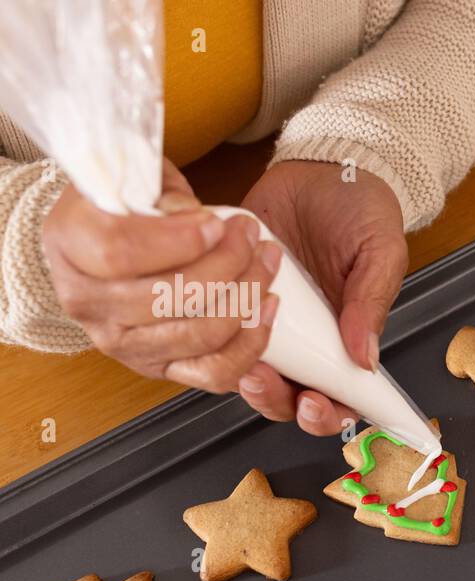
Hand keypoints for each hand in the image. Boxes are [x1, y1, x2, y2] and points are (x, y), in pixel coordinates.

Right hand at [44, 160, 281, 391]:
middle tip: (250, 235)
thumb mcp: (137, 176)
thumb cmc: (131, 204)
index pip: (119, 252)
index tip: (216, 223)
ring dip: (246, 298)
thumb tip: (192, 214)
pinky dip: (250, 345)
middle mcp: (87, 303)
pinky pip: (213, 373)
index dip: (178, 240)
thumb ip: (162, 190)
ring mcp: (123, 343)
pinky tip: (267, 308)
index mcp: (69, 245)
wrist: (115, 240)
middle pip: (167, 297)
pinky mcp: (159, 369)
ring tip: (266, 261)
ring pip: (198, 334)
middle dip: (226, 264)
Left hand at [238, 160, 407, 435]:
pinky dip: (213, 331)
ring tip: (243, 356)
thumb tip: (365, 356)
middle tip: (267, 382)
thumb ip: (371, 303)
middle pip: (287, 397)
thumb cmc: (360, 208)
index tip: (314, 405)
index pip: (340, 397)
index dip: (325, 415)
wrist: (322, 164)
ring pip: (246, 370)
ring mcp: (268, 319)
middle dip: (276, 400)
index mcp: (348, 339)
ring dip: (242, 374)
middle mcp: (306, 339)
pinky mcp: (232, 293)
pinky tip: (219, 315)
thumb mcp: (380, 252)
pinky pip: (214, 328)